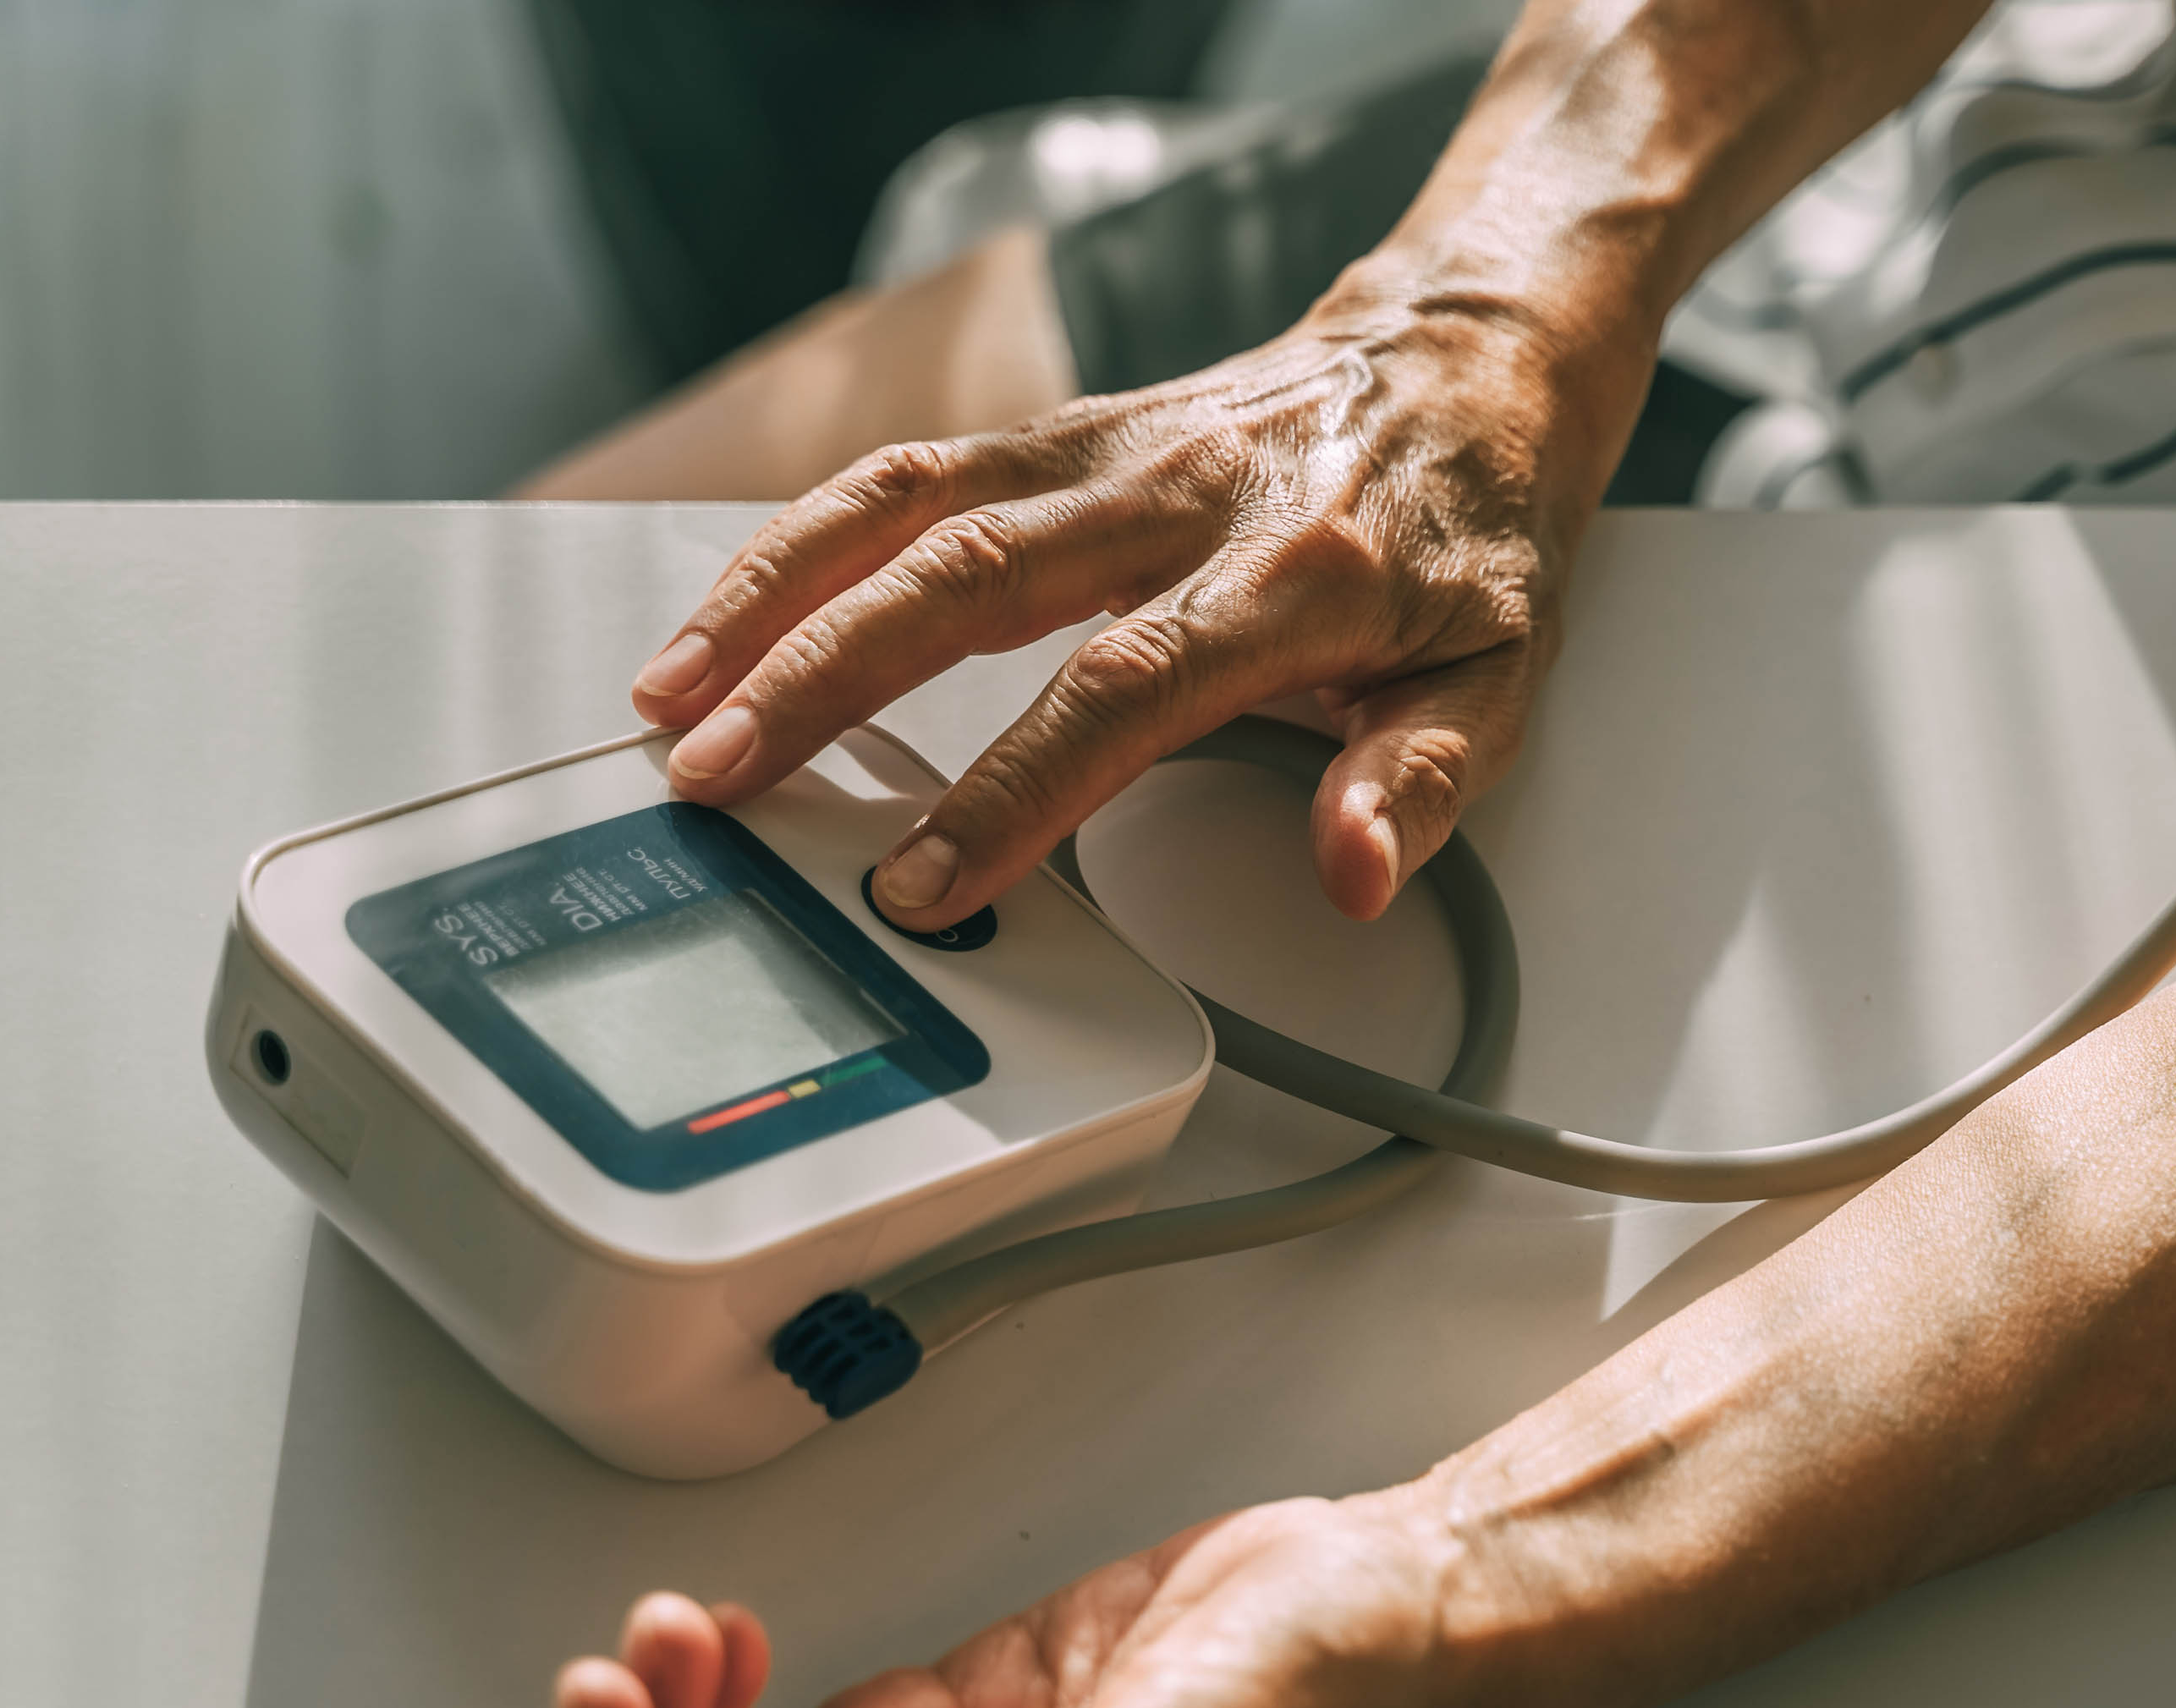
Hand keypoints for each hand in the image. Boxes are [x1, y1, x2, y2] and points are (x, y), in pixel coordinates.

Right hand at [625, 284, 1647, 927]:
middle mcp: (1180, 498)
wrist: (1470, 358)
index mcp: (1292, 577)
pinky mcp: (1064, 429)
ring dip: (778, 597)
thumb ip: (1416, 782)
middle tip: (724, 778)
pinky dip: (806, 534)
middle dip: (828, 682)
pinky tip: (731, 606)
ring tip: (674, 695)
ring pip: (910, 506)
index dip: (1013, 789)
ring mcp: (1107, 450)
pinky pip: (913, 472)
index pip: (1123, 690)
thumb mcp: (1500, 678)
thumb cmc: (1475, 534)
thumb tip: (1353, 872)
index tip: (927, 881)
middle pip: (971, 581)